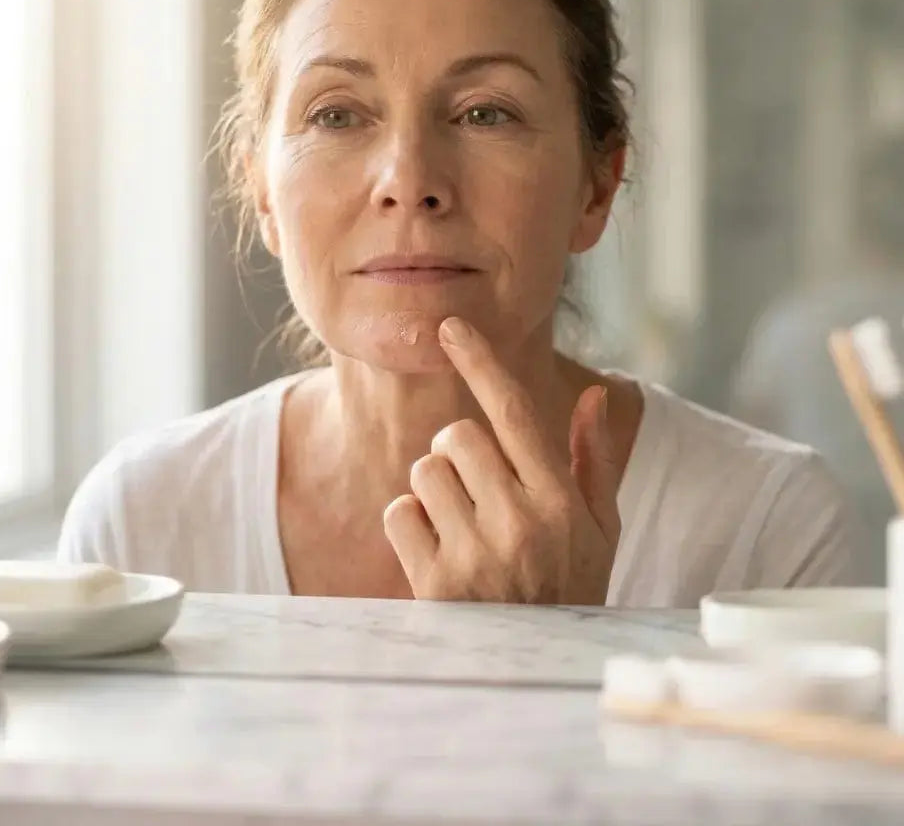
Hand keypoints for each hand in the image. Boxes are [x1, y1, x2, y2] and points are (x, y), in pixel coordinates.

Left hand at [383, 317, 619, 604]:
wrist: (541, 672)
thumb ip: (593, 459)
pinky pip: (399, 513)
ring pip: (423, 471)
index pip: (516, 414)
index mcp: (561, 502)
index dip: (482, 362)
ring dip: (434, 489)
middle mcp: (520, 523)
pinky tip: (439, 554)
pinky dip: (410, 526)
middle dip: (457, 452)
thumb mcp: (598, 530)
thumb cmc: (569, 590)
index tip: (450, 327)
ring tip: (461, 526)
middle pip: (456, 435)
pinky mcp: (434, 583)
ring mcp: (476, 555)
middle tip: (476, 489)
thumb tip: (594, 394)